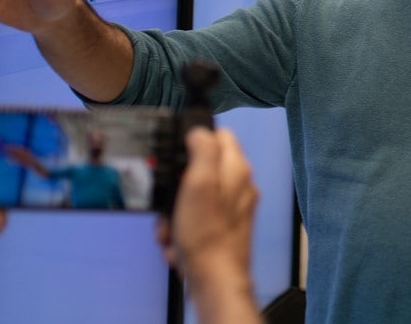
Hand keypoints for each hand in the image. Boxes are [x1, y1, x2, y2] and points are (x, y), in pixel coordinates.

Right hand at [158, 128, 258, 321]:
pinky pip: (195, 221)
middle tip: (172, 201)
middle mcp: (239, 185)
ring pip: (194, 198)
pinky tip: (178, 244)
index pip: (220, 135)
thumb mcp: (199, 181)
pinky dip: (182, 231)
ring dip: (175, 213)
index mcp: (236, 168)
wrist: (215, 280)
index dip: (195, 141)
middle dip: (178, 186)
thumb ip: (202, 149)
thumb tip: (199, 131)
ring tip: (173, 229)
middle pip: (201, 169)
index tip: (178, 157)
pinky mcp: (223, 229)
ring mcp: (232, 208)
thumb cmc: (207, 234)